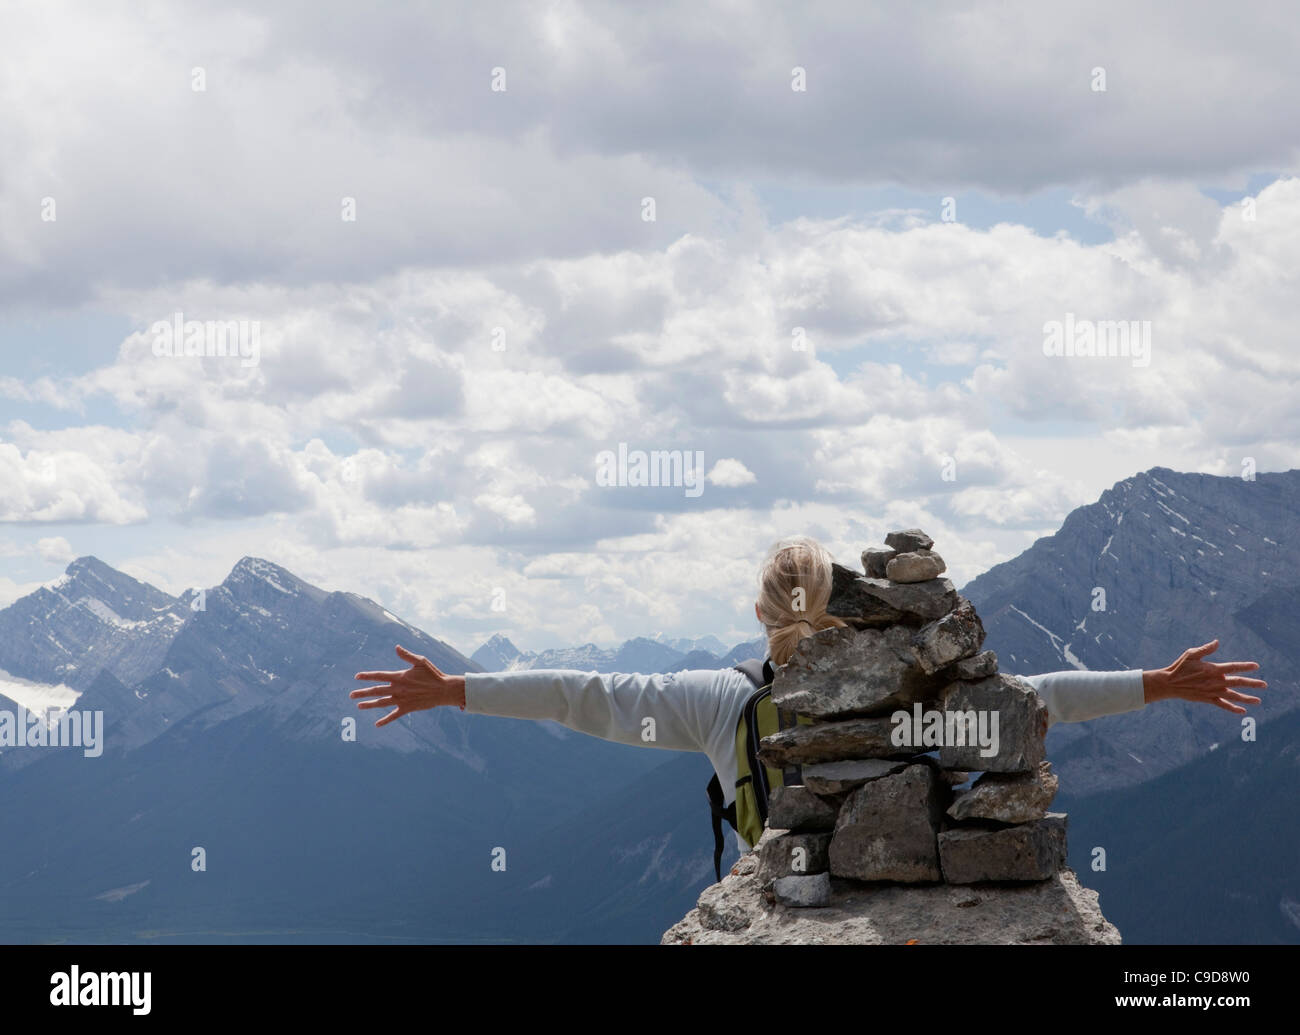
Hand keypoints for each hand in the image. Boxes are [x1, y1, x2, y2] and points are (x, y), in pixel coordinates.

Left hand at [352, 645, 465, 726]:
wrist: (443, 690)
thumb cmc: (433, 674)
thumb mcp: (420, 661)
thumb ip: (407, 655)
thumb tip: (396, 647)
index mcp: (399, 676)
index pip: (379, 676)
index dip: (367, 676)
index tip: (357, 677)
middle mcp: (398, 689)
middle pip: (376, 690)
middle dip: (363, 692)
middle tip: (351, 695)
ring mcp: (401, 700)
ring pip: (381, 703)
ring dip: (369, 704)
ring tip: (359, 706)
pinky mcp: (407, 708)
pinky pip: (393, 715)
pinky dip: (385, 720)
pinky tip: (377, 724)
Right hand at [1143, 640, 1265, 714]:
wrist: (1169, 683)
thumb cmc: (1180, 667)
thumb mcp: (1191, 654)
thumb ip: (1205, 649)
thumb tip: (1217, 642)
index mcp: (1212, 669)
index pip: (1233, 667)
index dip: (1245, 666)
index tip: (1256, 666)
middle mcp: (1215, 681)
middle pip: (1238, 682)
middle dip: (1252, 683)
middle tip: (1264, 685)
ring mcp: (1212, 691)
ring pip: (1233, 695)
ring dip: (1247, 698)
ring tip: (1258, 700)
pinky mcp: (1207, 699)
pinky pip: (1223, 704)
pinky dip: (1232, 708)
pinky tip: (1242, 711)